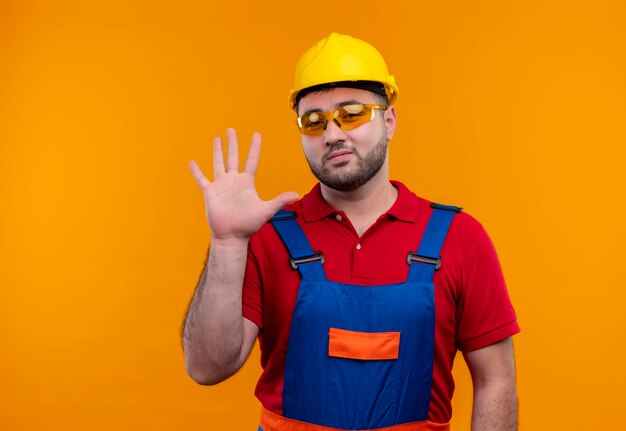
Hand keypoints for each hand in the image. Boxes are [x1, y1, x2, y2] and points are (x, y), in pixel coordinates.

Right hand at [189, 128, 298, 242]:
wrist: (231, 236)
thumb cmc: (249, 225)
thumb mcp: (266, 210)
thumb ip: (279, 200)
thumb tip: (297, 195)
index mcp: (247, 182)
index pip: (251, 160)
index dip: (254, 148)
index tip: (256, 134)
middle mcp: (234, 181)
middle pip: (233, 157)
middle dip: (233, 144)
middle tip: (231, 129)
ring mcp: (221, 186)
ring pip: (218, 164)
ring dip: (217, 151)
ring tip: (217, 139)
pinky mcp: (210, 192)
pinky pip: (202, 179)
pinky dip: (196, 171)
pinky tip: (192, 162)